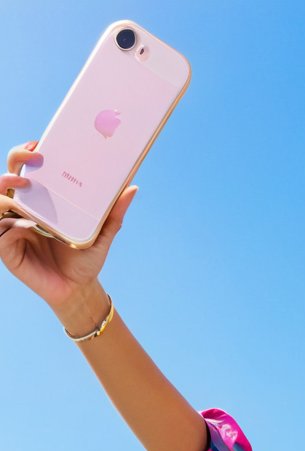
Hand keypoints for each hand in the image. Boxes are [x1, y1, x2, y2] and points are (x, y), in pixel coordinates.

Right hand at [0, 141, 137, 314]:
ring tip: (23, 184)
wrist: (77, 291)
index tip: (39, 145)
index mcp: (40, 201)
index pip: (25, 168)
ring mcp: (12, 228)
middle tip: (33, 158)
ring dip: (5, 187)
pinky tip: (26, 223)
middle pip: (8, 176)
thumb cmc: (85, 261)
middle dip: (15, 160)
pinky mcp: (8, 249)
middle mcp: (22, 210)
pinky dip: (11, 224)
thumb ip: (113, 214)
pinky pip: (1, 231)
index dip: (26, 152)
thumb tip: (132, 188)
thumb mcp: (101, 235)